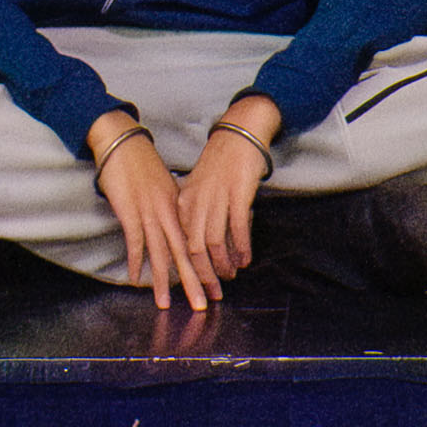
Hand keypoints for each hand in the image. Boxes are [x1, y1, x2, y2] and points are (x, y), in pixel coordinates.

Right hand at [93, 116, 215, 306]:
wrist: (124, 143)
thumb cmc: (143, 165)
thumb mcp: (166, 187)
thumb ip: (173, 209)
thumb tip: (179, 230)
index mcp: (180, 208)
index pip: (197, 244)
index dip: (206, 268)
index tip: (216, 287)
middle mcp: (169, 213)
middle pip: (185, 253)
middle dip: (194, 282)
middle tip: (203, 305)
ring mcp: (150, 213)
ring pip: (161, 253)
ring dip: (163, 281)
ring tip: (165, 304)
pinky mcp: (131, 212)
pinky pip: (135, 241)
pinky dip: (136, 261)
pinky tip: (136, 280)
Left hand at [177, 97, 278, 283]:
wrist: (239, 135)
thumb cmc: (221, 164)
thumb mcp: (199, 188)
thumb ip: (196, 214)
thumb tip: (200, 246)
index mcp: (184, 201)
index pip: (180, 241)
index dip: (187, 266)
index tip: (195, 284)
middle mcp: (197, 201)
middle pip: (194, 247)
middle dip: (203, 274)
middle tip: (213, 291)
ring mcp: (216, 198)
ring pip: (214, 242)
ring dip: (223, 264)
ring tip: (231, 276)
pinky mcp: (236, 194)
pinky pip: (237, 228)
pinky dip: (241, 247)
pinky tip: (245, 259)